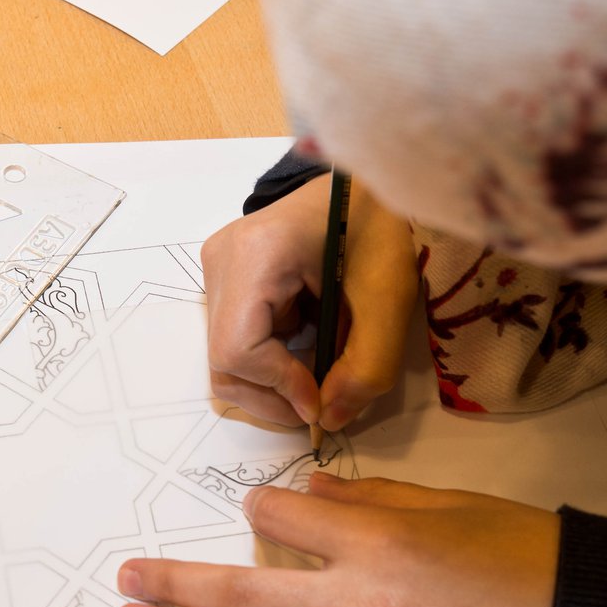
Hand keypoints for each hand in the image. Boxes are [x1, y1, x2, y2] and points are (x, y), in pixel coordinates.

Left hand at [113, 473, 559, 606]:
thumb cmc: (526, 556)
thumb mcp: (449, 503)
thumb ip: (372, 499)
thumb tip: (314, 491)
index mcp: (377, 539)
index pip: (283, 517)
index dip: (263, 510)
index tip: (256, 512)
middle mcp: (360, 602)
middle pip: (245, 592)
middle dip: (178, 583)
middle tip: (126, 580)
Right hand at [202, 176, 418, 431]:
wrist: (365, 186)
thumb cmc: (379, 227)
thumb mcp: (387, 301)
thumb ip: (364, 369)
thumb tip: (328, 420)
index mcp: (256, 254)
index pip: (238, 348)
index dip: (278, 387)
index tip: (320, 401)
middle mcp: (222, 260)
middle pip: (223, 360)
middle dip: (270, 395)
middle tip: (317, 406)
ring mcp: (219, 269)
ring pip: (226, 357)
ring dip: (271, 382)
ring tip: (316, 377)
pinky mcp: (228, 278)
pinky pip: (237, 339)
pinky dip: (271, 361)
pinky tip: (306, 349)